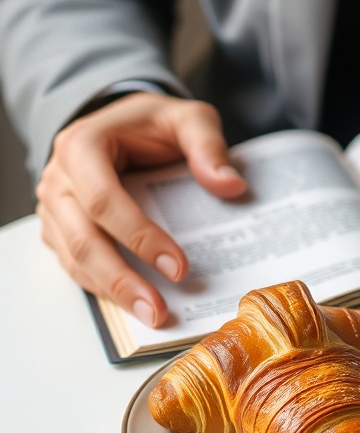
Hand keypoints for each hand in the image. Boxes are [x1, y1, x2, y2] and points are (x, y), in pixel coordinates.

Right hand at [35, 92, 246, 326]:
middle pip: (83, 238)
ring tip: (151, 315)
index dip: (139, 236)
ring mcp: (55, 206)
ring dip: (111, 291)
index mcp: (83, 146)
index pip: (104, 199)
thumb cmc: (155, 123)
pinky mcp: (60, 228)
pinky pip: (74, 263)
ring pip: (74, 258)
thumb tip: (231, 185)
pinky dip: (102, 286)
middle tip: (158, 310)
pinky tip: (133, 303)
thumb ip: (208, 146)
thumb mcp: (189, 118)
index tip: (178, 266)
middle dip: (121, 278)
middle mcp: (59, 179)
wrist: (125, 123)